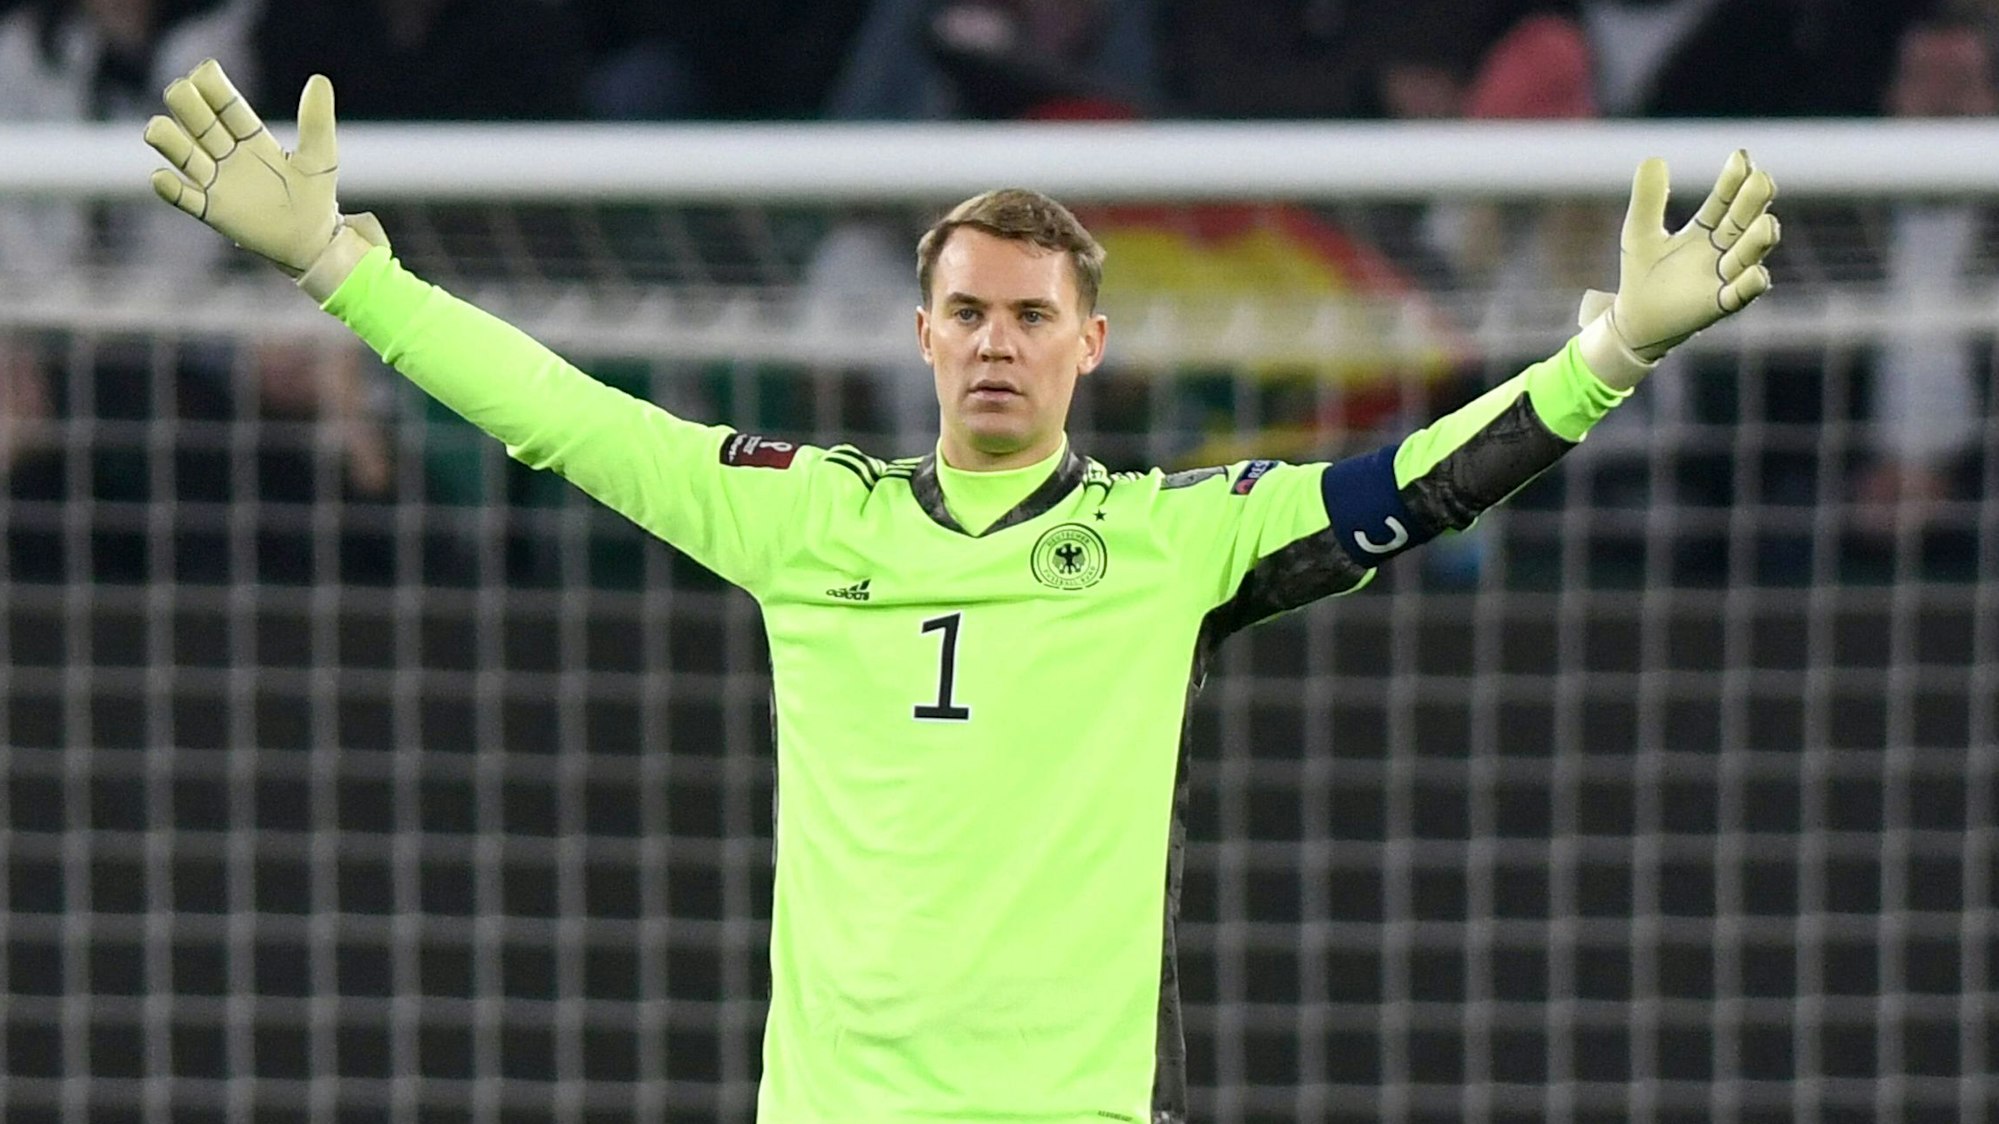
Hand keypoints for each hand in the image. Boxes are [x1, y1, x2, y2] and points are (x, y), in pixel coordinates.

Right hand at [144, 59, 340, 275]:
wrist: (313, 241)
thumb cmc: (315, 197)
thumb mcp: (320, 157)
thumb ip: (316, 121)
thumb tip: (319, 79)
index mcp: (250, 137)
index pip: (223, 104)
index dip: (211, 86)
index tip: (204, 72)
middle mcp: (227, 154)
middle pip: (196, 120)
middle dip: (186, 103)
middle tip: (183, 94)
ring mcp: (217, 182)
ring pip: (180, 152)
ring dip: (166, 138)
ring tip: (158, 129)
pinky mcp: (212, 211)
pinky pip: (183, 197)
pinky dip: (169, 188)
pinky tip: (162, 177)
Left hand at [1599, 150, 1780, 362]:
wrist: (1633, 319)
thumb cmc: (1641, 274)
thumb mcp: (1640, 232)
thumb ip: (1648, 199)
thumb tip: (1653, 159)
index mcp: (1705, 231)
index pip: (1725, 200)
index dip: (1734, 180)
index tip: (1741, 157)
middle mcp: (1721, 251)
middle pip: (1743, 221)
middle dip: (1753, 202)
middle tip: (1762, 179)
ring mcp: (1723, 278)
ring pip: (1747, 255)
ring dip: (1758, 240)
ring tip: (1767, 222)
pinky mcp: (1717, 305)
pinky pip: (1738, 295)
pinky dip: (1749, 285)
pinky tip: (1757, 273)